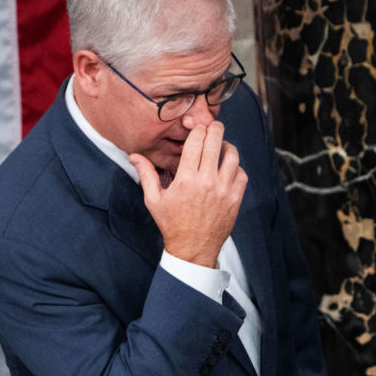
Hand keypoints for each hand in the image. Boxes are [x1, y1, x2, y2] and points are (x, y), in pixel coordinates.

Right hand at [129, 121, 246, 266]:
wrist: (193, 248)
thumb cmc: (172, 224)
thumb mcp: (154, 200)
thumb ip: (146, 174)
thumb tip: (134, 156)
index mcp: (185, 179)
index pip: (196, 142)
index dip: (198, 130)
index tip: (198, 127)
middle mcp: (206, 181)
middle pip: (216, 142)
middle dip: (215, 129)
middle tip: (213, 126)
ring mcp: (223, 190)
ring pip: (232, 156)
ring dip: (228, 147)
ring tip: (222, 146)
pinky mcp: (235, 199)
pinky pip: (242, 174)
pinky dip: (237, 168)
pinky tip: (228, 169)